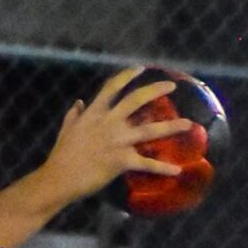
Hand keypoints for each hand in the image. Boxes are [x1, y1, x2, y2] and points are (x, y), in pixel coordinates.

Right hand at [39, 67, 192, 205]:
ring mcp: (117, 141)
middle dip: (156, 90)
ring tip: (188, 124)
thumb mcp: (66, 129)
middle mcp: (109, 123)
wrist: (59, 178)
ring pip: (149, 130)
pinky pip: (146, 164)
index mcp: (94, 113)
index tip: (140, 68)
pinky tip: (177, 170)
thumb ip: (74, 114)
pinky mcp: (121, 160)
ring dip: (171, 127)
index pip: (112, 87)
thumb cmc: (61, 155)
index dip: (127, 76)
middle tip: (172, 87)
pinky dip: (162, 168)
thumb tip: (79, 103)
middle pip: (136, 100)